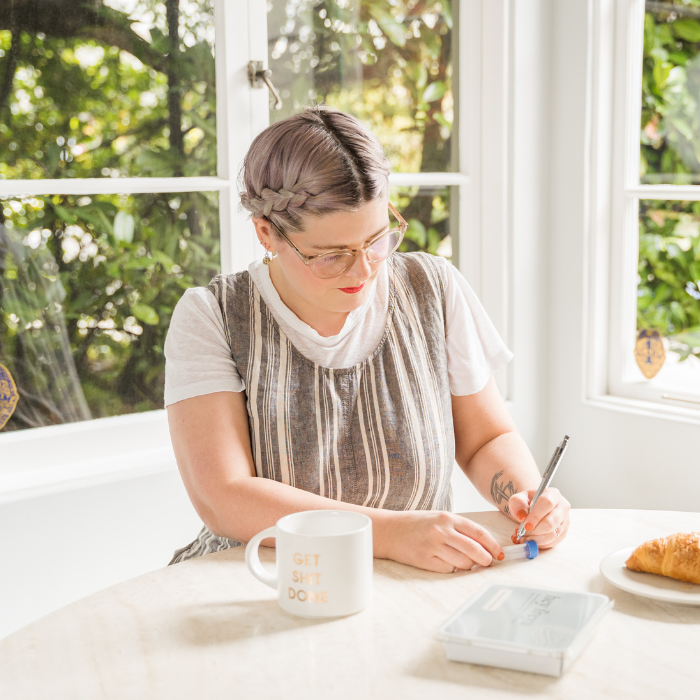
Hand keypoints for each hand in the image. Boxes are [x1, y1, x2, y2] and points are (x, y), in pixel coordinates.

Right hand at [377, 511, 504, 572]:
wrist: (389, 530)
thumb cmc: (415, 524)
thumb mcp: (438, 518)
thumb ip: (459, 529)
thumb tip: (483, 546)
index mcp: (447, 518)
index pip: (478, 533)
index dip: (492, 545)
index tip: (499, 553)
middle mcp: (441, 531)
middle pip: (474, 550)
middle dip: (486, 559)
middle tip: (488, 563)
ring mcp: (433, 546)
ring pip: (463, 563)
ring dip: (469, 566)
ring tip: (465, 563)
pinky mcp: (425, 560)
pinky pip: (448, 570)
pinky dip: (452, 569)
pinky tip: (447, 563)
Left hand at [507, 487, 570, 548]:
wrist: (534, 506)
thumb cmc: (527, 501)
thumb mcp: (519, 498)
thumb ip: (517, 503)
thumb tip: (522, 516)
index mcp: (552, 494)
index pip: (547, 503)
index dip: (536, 515)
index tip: (526, 525)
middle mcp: (562, 507)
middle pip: (551, 522)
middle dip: (535, 530)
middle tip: (522, 533)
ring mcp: (564, 521)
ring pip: (553, 535)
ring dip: (536, 539)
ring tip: (524, 537)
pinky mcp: (562, 533)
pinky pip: (552, 542)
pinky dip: (539, 543)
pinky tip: (530, 540)